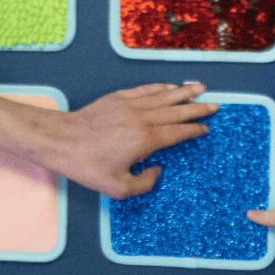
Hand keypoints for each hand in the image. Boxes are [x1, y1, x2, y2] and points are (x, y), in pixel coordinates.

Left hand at [48, 82, 215, 197]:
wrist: (60, 140)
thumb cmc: (86, 165)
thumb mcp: (117, 187)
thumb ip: (144, 183)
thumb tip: (157, 171)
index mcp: (145, 140)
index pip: (177, 132)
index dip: (194, 130)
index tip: (205, 128)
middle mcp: (141, 119)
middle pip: (176, 111)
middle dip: (197, 108)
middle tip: (215, 105)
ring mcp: (129, 105)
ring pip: (163, 96)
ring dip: (183, 92)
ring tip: (200, 88)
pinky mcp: (116, 98)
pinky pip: (145, 90)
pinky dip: (160, 87)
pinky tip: (169, 86)